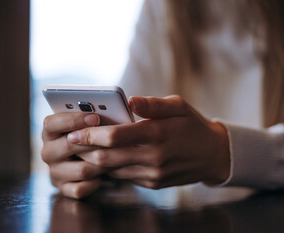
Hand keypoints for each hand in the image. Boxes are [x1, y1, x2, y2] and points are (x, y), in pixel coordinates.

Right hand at [41, 112, 106, 198]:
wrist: (85, 160)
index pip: (52, 123)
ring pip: (82, 170)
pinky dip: (95, 183)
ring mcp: (54, 172)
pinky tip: (104, 175)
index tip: (96, 117)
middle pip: (69, 146)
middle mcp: (48, 152)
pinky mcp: (63, 189)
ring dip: (102, 164)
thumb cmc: (88, 135)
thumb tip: (109, 110)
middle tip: (114, 138)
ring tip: (117, 156)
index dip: (74, 120)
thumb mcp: (85, 123)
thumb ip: (90, 116)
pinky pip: (81, 189)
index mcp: (49, 131)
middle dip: (94, 141)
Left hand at [67, 95, 230, 188]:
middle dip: (85, 150)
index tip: (75, 130)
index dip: (91, 134)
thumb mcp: (179, 106)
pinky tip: (102, 159)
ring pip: (112, 170)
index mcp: (158, 134)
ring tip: (80, 150)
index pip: (115, 137)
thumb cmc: (193, 126)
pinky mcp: (152, 183)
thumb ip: (153, 104)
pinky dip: (109, 169)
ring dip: (93, 161)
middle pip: (107, 158)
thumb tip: (129, 101)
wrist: (213, 155)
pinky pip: (124, 177)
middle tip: (70, 141)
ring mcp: (152, 174)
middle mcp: (153, 158)